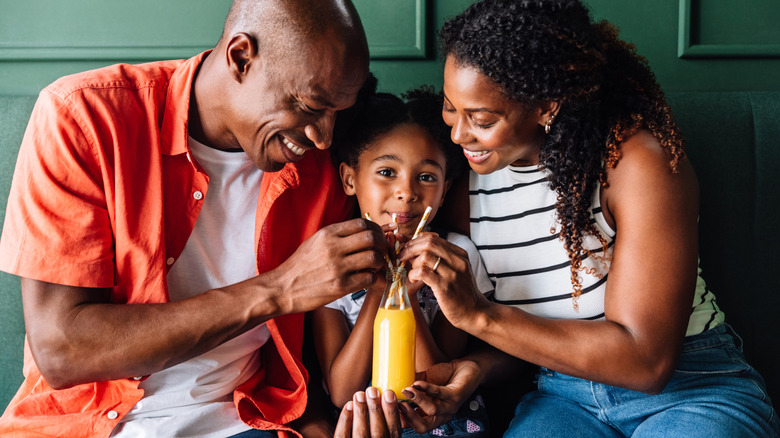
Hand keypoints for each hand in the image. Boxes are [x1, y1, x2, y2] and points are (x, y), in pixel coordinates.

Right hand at [269, 218, 391, 314]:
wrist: (282, 288)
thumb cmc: (301, 266)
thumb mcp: (316, 241)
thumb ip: (339, 235)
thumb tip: (367, 230)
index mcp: (327, 233)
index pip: (362, 223)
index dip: (376, 229)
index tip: (379, 236)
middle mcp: (333, 247)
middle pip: (372, 238)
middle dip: (383, 244)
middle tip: (383, 251)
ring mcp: (337, 267)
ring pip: (374, 258)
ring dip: (380, 262)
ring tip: (375, 266)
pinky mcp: (340, 286)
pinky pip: (369, 278)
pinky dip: (373, 278)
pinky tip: (368, 278)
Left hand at [334, 387, 403, 437]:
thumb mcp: (386, 437)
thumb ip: (388, 426)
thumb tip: (388, 398)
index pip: (394, 431)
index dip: (392, 412)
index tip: (389, 393)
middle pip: (378, 432)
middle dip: (375, 410)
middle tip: (372, 390)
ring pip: (361, 434)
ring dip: (361, 413)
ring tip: (359, 394)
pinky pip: (343, 436)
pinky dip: (345, 421)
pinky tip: (348, 405)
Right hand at [398, 359, 482, 432]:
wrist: (465, 367)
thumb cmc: (443, 377)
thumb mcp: (423, 382)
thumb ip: (410, 386)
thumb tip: (390, 385)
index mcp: (431, 416)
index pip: (414, 425)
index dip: (400, 420)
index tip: (387, 408)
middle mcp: (440, 415)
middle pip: (422, 427)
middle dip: (408, 417)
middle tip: (396, 404)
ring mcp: (449, 407)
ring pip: (431, 410)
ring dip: (417, 400)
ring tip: (406, 390)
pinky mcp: (456, 396)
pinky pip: (440, 394)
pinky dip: (427, 388)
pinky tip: (418, 383)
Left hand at [399, 232, 489, 329]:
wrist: (475, 313)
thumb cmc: (462, 293)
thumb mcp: (456, 271)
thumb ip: (441, 259)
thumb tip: (415, 251)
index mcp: (460, 254)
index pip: (433, 238)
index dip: (416, 241)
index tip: (409, 248)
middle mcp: (458, 261)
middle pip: (428, 243)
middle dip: (411, 248)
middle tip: (403, 257)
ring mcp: (452, 274)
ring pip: (425, 256)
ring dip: (412, 263)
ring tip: (412, 272)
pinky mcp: (445, 287)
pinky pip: (423, 272)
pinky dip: (413, 274)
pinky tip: (414, 280)